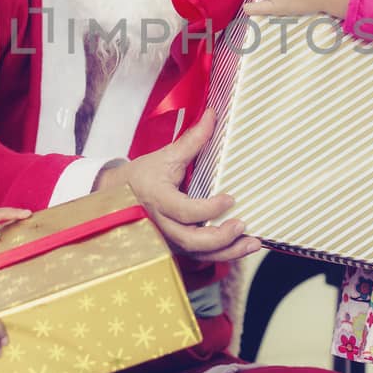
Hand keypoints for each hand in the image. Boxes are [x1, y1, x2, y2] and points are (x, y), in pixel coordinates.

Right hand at [94, 110, 260, 262]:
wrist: (119, 196)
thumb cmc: (143, 175)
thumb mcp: (165, 156)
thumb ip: (191, 140)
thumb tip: (212, 115)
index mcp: (158, 200)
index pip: (185, 211)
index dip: (209, 209)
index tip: (230, 198)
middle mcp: (162, 225)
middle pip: (192, 242)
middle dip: (221, 238)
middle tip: (242, 225)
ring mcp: (168, 240)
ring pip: (198, 254)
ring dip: (228, 252)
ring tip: (252, 243)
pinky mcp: (175, 247)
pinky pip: (199, 257)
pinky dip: (222, 254)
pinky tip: (241, 247)